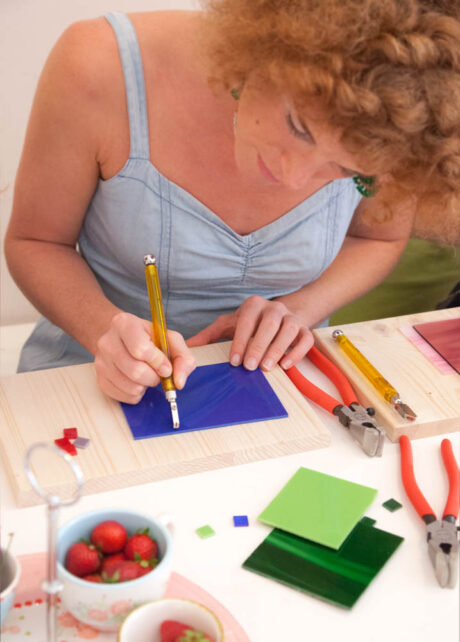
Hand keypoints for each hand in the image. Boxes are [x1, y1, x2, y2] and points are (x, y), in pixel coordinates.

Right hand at [94, 312, 195, 403]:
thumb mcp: (170, 339)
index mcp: (124, 324)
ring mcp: (101, 361)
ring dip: (146, 386)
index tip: (166, 366)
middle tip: (157, 372)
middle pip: (136, 371)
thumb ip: (182, 357)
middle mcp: (108, 342)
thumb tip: (179, 381)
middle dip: (154, 377)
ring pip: (131, 387)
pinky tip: (137, 381)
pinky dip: (137, 393)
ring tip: (147, 374)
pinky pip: (124, 396)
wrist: (122, 339)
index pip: (141, 350)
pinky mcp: (100, 379)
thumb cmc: (148, 339)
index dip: (158, 362)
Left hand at [186, 295, 312, 371]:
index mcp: (254, 305)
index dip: (241, 340)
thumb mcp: (229, 325)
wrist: (281, 316)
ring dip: (277, 349)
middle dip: (259, 345)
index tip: (234, 360)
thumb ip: (210, 335)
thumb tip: (187, 347)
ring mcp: (291, 318)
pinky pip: (305, 339)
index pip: (247, 320)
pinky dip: (297, 351)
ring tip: (267, 368)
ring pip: (289, 330)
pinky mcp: (304, 329)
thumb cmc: (251, 323)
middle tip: (250, 367)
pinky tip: (286, 364)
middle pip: (269, 324)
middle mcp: (274, 308)